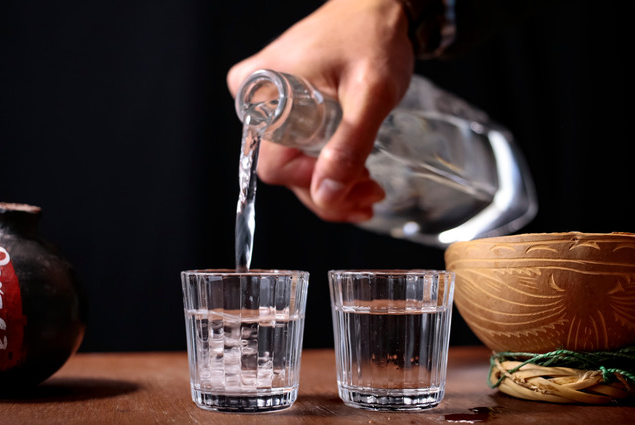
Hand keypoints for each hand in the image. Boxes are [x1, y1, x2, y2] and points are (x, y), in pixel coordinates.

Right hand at [227, 0, 414, 222]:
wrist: (378, 8)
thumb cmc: (373, 37)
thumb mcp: (371, 93)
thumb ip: (349, 144)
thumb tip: (326, 195)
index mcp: (266, 90)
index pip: (275, 166)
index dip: (314, 185)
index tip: (356, 188)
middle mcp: (255, 96)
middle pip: (282, 168)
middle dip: (327, 189)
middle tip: (370, 193)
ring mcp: (265, 99)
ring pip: (289, 160)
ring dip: (327, 179)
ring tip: (368, 185)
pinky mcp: (277, 100)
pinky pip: (291, 142)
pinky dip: (321, 161)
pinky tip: (352, 169)